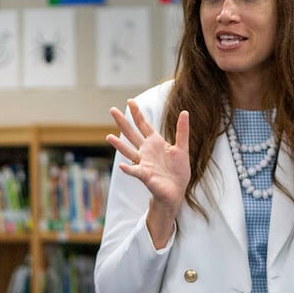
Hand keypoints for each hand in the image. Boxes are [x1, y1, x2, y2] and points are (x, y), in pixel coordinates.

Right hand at [107, 99, 190, 221]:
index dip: (137, 113)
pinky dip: (129, 169)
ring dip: (119, 145)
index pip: (143, 124)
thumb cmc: (178, 171)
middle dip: (122, 122)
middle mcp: (146, 151)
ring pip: (128, 151)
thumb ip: (182, 131)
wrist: (176, 191)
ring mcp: (144, 163)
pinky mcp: (145, 175)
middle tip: (112, 110)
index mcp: (155, 142)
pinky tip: (122, 166)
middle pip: (132, 134)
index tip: (130, 101)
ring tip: (109, 136)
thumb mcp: (182, 148)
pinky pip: (135, 171)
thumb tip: (185, 112)